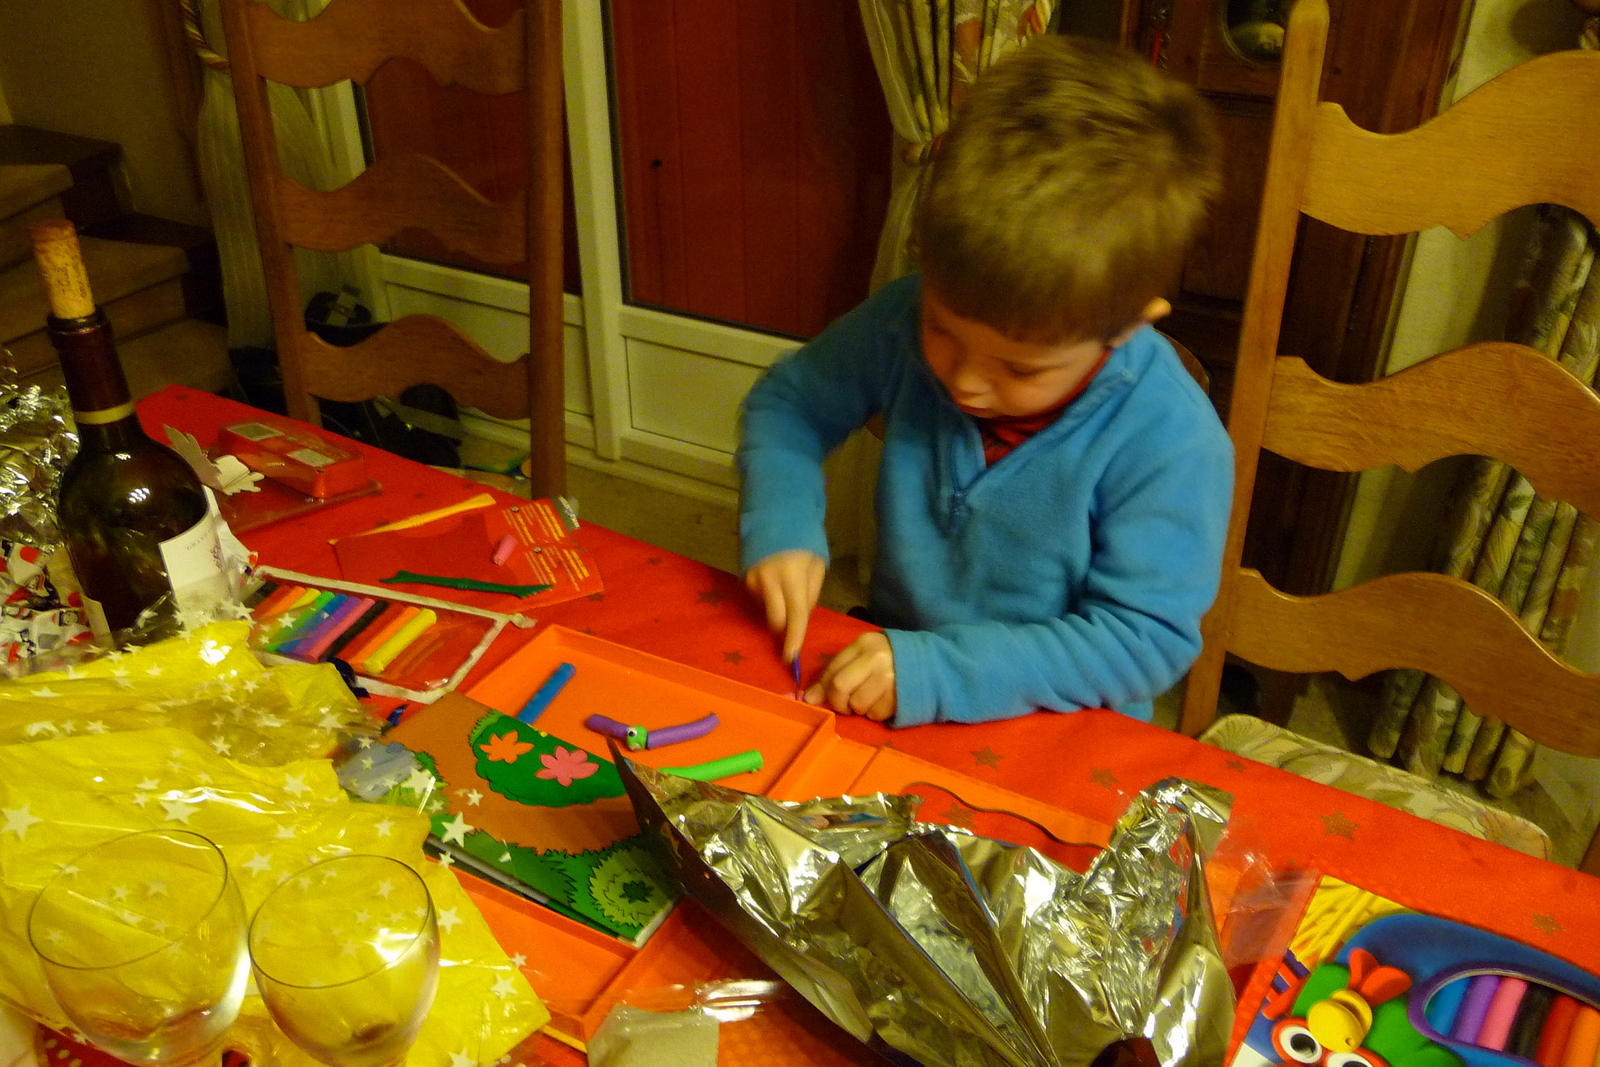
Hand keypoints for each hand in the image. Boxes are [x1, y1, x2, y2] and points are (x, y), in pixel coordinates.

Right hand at [744, 549, 824, 664]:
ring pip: (767, 610)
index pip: (794, 616)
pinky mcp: (743, 578)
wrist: (774, 515)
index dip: (793, 639)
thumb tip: (801, 618)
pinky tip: (775, 582)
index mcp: (792, 576)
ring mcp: (753, 580)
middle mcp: (769, 581)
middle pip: (775, 620)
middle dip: (784, 629)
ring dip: (778, 609)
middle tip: (793, 626)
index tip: (791, 658)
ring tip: (787, 587)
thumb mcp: (817, 565)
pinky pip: (759, 598)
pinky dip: (770, 598)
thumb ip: (810, 594)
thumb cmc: (803, 540)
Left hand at [806, 631, 895, 720]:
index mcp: (865, 644)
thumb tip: (809, 697)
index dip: (821, 687)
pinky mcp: (900, 697)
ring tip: (869, 699)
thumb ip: (837, 671)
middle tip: (844, 704)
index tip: (816, 698)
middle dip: (837, 702)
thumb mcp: (865, 656)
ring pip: (857, 705)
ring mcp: (890, 679)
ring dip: (858, 708)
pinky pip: (874, 714)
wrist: (933, 665)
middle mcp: (876, 659)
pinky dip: (874, 713)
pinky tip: (883, 702)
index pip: (832, 668)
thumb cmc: (890, 660)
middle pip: (840, 687)